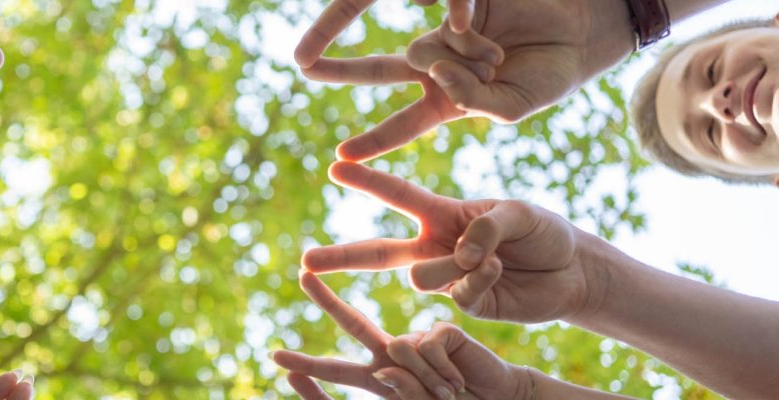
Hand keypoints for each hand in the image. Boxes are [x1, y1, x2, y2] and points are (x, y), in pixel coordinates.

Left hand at [274, 272, 527, 399]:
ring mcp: (419, 339)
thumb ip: (401, 394)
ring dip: (424, 383)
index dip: (308, 367)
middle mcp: (395, 351)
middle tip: (303, 275)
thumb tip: (384, 369)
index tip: (277, 358)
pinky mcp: (443, 331)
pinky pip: (427, 347)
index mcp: (381, 373)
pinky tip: (457, 378)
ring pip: (399, 352)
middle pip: (354, 323)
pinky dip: (440, 370)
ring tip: (447, 393)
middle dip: (328, 299)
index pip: (337, 370)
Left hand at [296, 0, 633, 161]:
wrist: (586, 30)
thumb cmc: (553, 74)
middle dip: (343, 69)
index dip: (374, 141)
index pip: (403, 124)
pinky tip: (472, 32)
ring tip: (495, 60)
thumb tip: (436, 78)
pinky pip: (442, 21)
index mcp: (449, 101)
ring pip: (422, 51)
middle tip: (301, 64)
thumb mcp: (514, 106)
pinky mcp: (459, 3)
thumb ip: (474, 103)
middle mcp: (440, 65)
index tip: (340, 159)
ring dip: (458, 64)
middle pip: (380, 70)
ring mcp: (446, 32)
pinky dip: (458, 32)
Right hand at [302, 162, 598, 323]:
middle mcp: (436, 245)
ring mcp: (449, 278)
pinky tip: (499, 272)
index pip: (397, 194)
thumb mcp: (520, 213)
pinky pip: (457, 295)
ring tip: (489, 259)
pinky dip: (480, 280)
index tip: (335, 166)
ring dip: (453, 267)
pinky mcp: (466, 305)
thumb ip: (486, 226)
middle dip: (341, 258)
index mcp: (443, 212)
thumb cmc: (545, 232)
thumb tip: (459, 254)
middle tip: (305, 264)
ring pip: (423, 277)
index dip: (366, 180)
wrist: (574, 271)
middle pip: (378, 253)